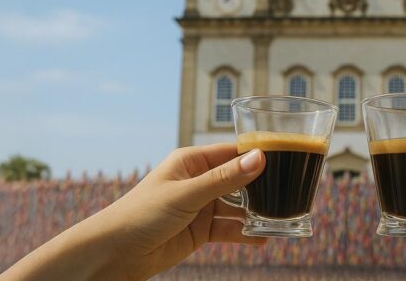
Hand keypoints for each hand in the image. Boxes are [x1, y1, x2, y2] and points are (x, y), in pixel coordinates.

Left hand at [0, 143, 266, 280]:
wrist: (113, 254)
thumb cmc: (141, 214)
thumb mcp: (187, 194)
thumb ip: (225, 179)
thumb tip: (259, 159)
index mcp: (192, 161)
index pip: (233, 152)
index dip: (259, 154)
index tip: (288, 156)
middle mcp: (199, 181)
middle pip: (239, 180)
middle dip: (263, 186)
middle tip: (292, 189)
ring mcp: (201, 207)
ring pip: (237, 207)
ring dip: (257, 213)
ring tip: (283, 217)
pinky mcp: (200, 231)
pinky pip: (229, 229)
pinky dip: (245, 234)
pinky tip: (264, 238)